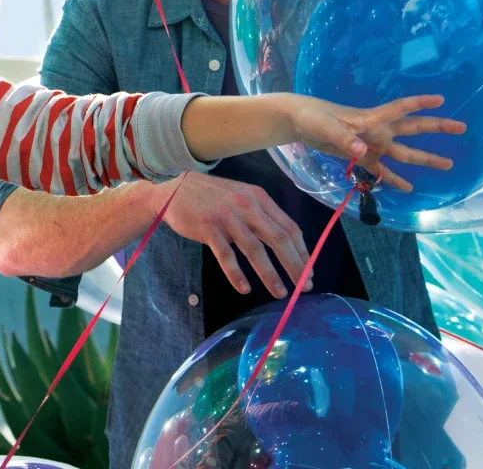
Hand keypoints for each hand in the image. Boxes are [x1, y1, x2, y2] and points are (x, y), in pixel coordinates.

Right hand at [160, 172, 312, 298]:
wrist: (174, 189)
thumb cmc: (212, 198)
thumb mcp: (241, 198)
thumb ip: (260, 216)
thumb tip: (286, 245)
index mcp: (259, 197)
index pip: (289, 227)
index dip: (302, 252)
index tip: (309, 273)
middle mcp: (247, 205)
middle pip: (278, 238)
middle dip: (294, 265)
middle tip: (303, 287)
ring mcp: (227, 216)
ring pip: (255, 249)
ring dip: (270, 274)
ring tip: (280, 293)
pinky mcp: (208, 228)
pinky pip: (226, 255)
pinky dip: (236, 273)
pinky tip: (244, 288)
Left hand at [286, 94, 464, 192]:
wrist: (298, 122)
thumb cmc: (312, 117)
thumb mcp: (325, 127)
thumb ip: (344, 138)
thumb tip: (363, 152)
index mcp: (371, 118)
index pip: (401, 108)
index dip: (420, 103)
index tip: (442, 100)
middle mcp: (377, 130)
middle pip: (412, 129)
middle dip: (436, 127)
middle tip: (462, 127)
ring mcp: (370, 144)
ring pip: (403, 152)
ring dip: (424, 158)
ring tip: (448, 164)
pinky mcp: (360, 157)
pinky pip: (382, 170)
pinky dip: (393, 178)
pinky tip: (407, 187)